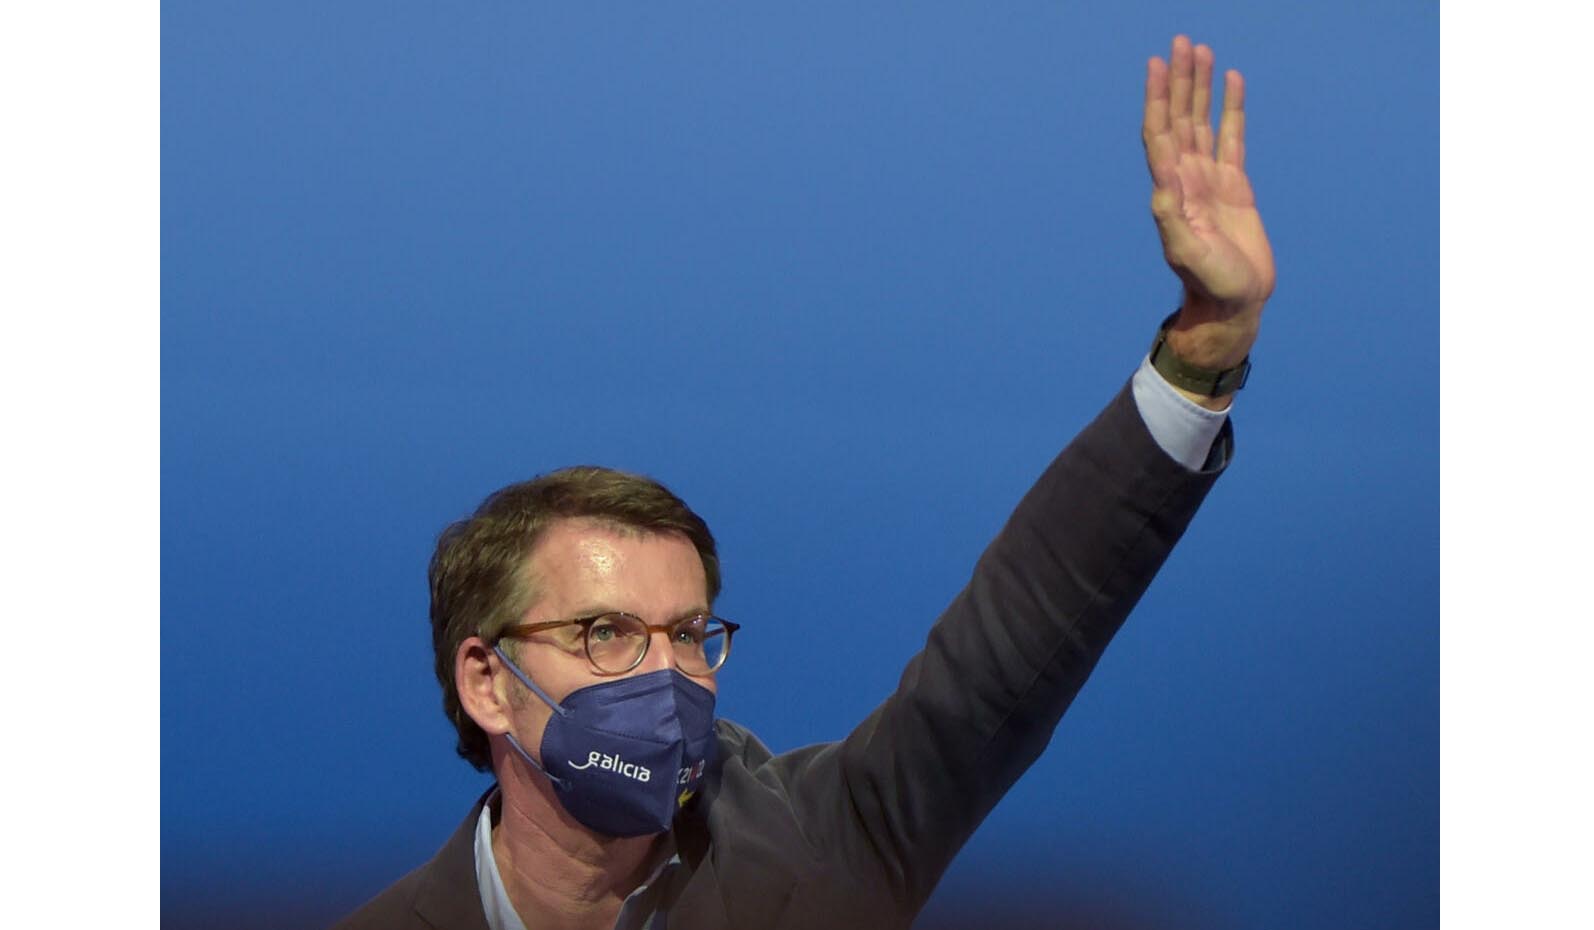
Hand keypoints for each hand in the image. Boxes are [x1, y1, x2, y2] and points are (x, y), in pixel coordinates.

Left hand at [1143, 36, 1274, 371]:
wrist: (1232, 304)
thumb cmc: (1210, 284)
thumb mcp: (1189, 253)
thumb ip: (1173, 219)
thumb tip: (1162, 182)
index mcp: (1172, 190)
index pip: (1160, 133)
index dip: (1158, 99)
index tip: (1157, 64)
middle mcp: (1186, 179)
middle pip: (1179, 118)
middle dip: (1179, 81)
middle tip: (1181, 42)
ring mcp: (1209, 180)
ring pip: (1202, 122)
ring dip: (1199, 88)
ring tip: (1200, 51)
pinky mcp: (1235, 187)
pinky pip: (1232, 138)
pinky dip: (1231, 109)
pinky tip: (1232, 82)